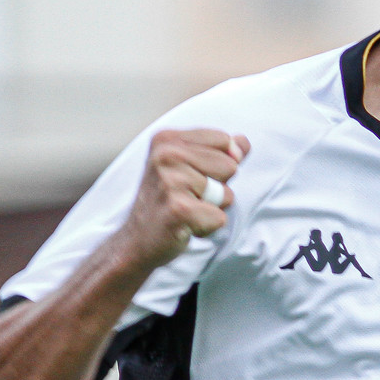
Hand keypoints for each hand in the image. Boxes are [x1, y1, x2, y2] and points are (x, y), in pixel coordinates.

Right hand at [119, 128, 249, 268]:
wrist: (136, 240)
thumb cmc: (168, 202)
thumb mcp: (189, 167)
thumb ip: (220, 152)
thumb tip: (243, 142)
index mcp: (168, 139)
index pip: (224, 140)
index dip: (219, 164)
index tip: (191, 178)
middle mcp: (166, 155)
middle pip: (230, 166)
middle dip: (217, 188)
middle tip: (187, 198)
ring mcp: (170, 182)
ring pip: (227, 194)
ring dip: (212, 208)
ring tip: (186, 211)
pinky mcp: (179, 210)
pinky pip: (220, 218)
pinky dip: (207, 227)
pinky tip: (184, 226)